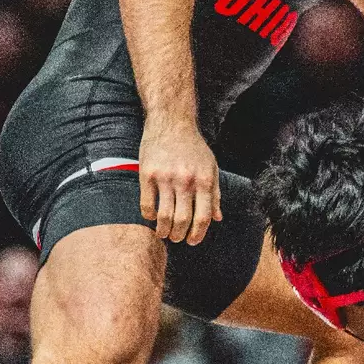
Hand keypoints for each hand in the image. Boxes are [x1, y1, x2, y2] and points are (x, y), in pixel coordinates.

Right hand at [139, 116, 221, 243]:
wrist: (172, 122)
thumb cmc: (194, 147)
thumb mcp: (211, 167)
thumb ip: (215, 194)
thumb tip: (218, 218)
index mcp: (204, 180)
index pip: (203, 218)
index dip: (197, 235)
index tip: (192, 241)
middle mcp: (186, 181)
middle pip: (182, 220)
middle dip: (179, 236)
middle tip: (176, 238)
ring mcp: (165, 178)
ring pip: (164, 216)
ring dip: (163, 231)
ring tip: (163, 233)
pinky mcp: (147, 174)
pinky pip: (146, 204)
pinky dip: (149, 216)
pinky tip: (151, 217)